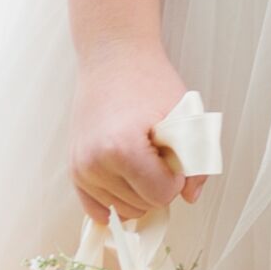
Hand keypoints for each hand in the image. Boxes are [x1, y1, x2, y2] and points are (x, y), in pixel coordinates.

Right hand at [70, 42, 205, 224]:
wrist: (113, 59)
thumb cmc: (150, 83)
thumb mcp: (185, 115)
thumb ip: (196, 160)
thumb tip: (191, 197)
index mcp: (122, 149)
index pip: (161, 195)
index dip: (175, 177)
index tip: (172, 152)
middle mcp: (94, 163)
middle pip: (142, 205)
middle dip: (158, 184)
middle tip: (155, 149)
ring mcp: (80, 169)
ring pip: (123, 210)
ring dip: (139, 191)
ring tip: (139, 154)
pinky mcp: (74, 170)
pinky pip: (97, 209)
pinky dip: (117, 202)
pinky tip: (127, 180)